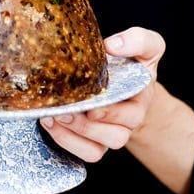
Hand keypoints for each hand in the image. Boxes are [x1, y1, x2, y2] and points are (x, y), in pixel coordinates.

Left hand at [39, 26, 164, 162]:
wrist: (119, 76)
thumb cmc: (130, 60)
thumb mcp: (144, 46)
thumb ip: (138, 40)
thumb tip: (113, 46)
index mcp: (139, 99)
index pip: (132, 115)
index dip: (111, 114)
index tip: (91, 106)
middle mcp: (126, 121)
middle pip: (115, 137)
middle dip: (86, 127)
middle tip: (64, 110)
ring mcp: (109, 133)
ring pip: (97, 150)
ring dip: (72, 135)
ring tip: (51, 116)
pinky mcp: (93, 140)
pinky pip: (84, 153)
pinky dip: (66, 141)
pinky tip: (49, 122)